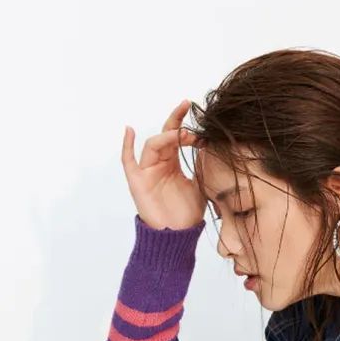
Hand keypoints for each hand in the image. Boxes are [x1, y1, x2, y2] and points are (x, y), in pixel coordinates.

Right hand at [121, 100, 205, 229]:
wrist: (177, 235)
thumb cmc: (187, 214)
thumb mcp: (201, 186)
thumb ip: (203, 167)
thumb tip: (212, 149)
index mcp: (173, 163)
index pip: (177, 138)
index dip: (188, 128)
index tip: (204, 128)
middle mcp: (159, 163)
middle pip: (165, 135)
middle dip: (176, 119)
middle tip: (187, 105)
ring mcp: (147, 171)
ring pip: (153, 145)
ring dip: (168, 137)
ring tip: (182, 135)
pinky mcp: (137, 181)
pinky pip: (128, 161)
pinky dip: (127, 145)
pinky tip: (129, 130)